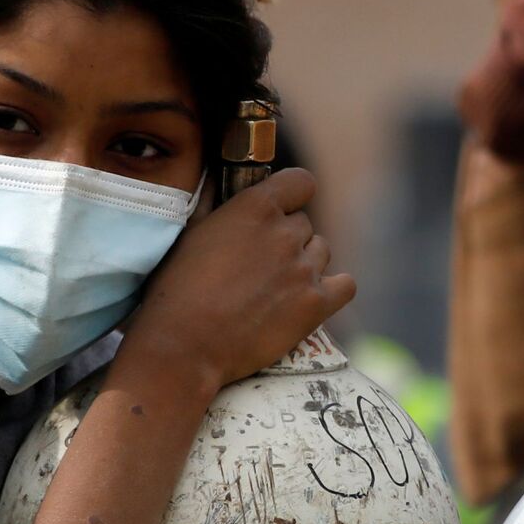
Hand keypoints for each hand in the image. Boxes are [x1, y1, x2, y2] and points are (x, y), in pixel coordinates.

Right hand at [127, 168, 355, 390]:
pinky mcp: (316, 304)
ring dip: (304, 263)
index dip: (292, 196)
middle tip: (260, 265)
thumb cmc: (177, 289)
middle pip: (304, 224)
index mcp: (255, 207)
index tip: (280, 210)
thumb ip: (213, 202)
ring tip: (275, 288)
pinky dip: (333, 289)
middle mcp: (285, 232)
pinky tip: (311, 298)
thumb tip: (217, 179)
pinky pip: (345, 285)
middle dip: (286, 239)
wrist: (185, 345)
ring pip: (321, 252)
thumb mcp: (191, 232)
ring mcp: (304, 269)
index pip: (301, 182)